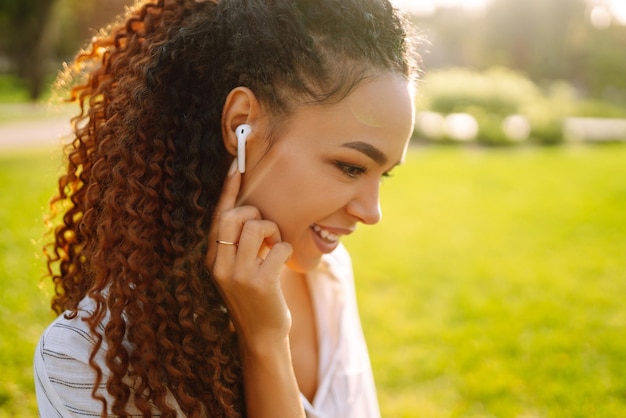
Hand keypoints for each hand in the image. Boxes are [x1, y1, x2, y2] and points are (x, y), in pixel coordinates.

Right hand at [206, 159, 292, 353]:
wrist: (262, 335)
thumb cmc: (255, 296)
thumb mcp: (239, 269)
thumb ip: (238, 244)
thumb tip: (251, 210)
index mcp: (213, 259)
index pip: (218, 216)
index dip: (228, 189)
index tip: (237, 164)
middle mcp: (219, 265)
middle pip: (233, 216)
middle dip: (254, 213)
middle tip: (265, 230)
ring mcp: (238, 275)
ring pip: (257, 226)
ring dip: (273, 231)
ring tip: (274, 247)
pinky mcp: (260, 283)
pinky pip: (278, 246)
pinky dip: (285, 249)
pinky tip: (282, 264)